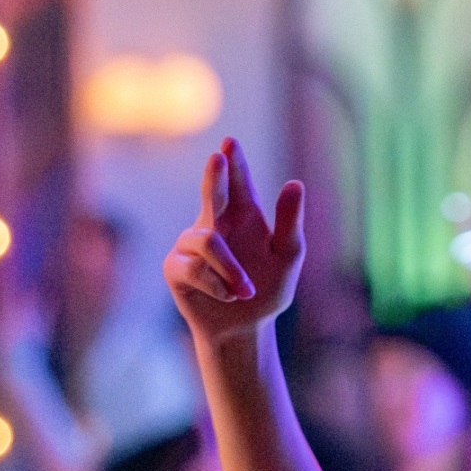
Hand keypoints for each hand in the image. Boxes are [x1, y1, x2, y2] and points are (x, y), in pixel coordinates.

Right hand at [163, 137, 305, 349]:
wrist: (244, 328)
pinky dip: (217, 285)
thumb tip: (294, 183)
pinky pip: (194, 268)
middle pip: (212, 193)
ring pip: (208, 242)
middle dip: (215, 176)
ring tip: (245, 290)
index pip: (239, 182)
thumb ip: (289, 223)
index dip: (234, 162)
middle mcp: (215, 223)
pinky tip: (227, 296)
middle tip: (218, 157)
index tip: (230, 142)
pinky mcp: (176, 267)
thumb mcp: (287, 258)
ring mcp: (191, 243)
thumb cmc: (266, 290)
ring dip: (231, 269)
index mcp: (243, 215)